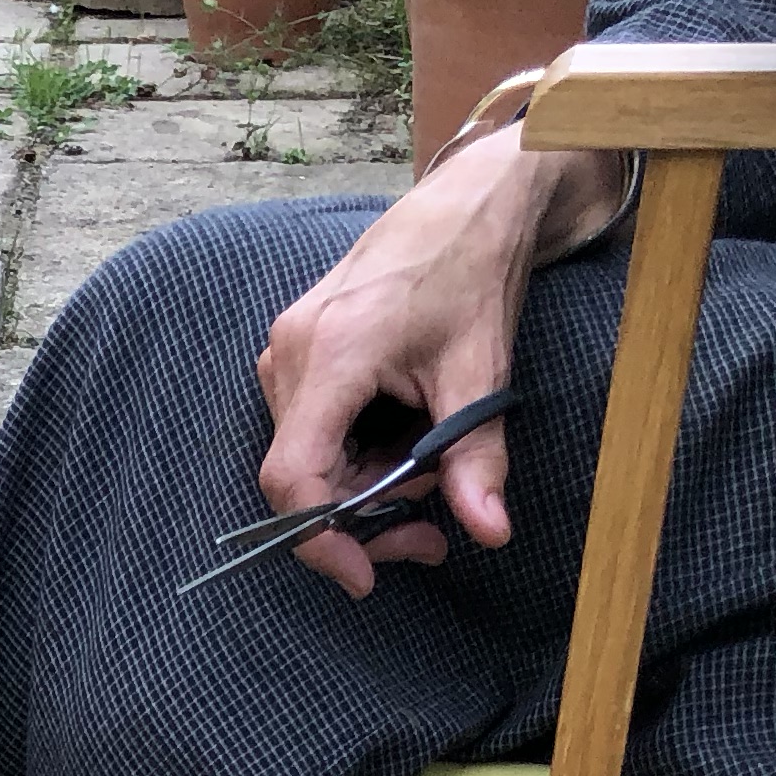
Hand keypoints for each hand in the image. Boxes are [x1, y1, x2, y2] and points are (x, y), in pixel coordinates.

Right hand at [250, 129, 629, 597]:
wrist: (470, 201)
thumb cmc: (472, 270)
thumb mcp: (481, 372)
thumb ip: (476, 458)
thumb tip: (489, 532)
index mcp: (331, 354)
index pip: (293, 477)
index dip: (321, 539)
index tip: (367, 574)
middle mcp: (290, 352)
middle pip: (302, 478)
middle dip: (364, 519)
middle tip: (432, 535)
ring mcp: (287, 350)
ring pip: (306, 459)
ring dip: (365, 487)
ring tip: (432, 475)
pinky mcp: (297, 350)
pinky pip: (312, 430)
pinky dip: (358, 456)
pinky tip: (405, 444)